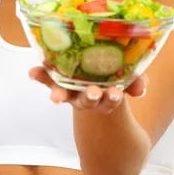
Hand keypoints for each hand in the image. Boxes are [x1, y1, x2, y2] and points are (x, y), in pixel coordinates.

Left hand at [29, 67, 146, 114]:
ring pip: (65, 94)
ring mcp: (70, 90)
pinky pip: (46, 79)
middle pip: (87, 101)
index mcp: (105, 97)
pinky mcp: (56, 80)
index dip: (112, 98)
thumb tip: (141, 87)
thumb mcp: (126, 80)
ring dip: (61, 94)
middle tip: (93, 93)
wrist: (93, 80)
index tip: (117, 94)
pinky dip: (39, 76)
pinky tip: (32, 73)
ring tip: (56, 97)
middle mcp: (86, 96)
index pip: (110, 100)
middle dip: (90, 98)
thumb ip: (136, 82)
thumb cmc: (111, 79)